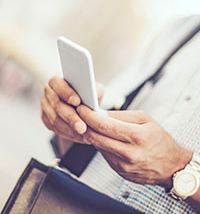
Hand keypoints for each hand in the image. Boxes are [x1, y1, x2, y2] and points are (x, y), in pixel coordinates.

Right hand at [41, 76, 103, 143]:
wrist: (82, 104)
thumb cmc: (88, 94)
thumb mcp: (94, 89)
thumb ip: (94, 89)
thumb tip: (93, 95)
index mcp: (57, 80)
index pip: (57, 83)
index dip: (66, 92)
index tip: (77, 101)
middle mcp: (48, 92)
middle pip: (57, 105)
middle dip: (71, 117)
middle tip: (82, 127)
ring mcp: (45, 106)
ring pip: (55, 119)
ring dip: (70, 128)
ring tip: (84, 134)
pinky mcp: (46, 119)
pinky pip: (55, 128)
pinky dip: (68, 134)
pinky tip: (79, 137)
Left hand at [77, 105, 192, 186]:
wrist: (171, 166)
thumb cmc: (159, 139)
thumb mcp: (145, 120)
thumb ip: (122, 116)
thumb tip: (101, 113)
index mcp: (137, 136)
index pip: (104, 125)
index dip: (89, 115)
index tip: (81, 108)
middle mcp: (129, 153)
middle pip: (96, 137)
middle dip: (84, 124)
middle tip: (80, 114)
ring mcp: (123, 165)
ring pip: (97, 146)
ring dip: (90, 134)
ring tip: (90, 124)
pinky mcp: (120, 172)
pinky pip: (104, 155)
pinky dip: (100, 144)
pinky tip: (102, 137)